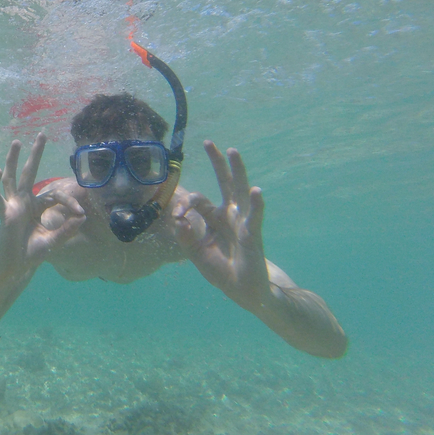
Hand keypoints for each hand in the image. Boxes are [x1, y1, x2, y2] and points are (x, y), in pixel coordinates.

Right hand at [0, 134, 85, 277]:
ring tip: (17, 142)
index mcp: (36, 207)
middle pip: (30, 173)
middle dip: (35, 154)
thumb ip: (67, 230)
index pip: (54, 195)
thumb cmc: (30, 255)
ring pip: (12, 178)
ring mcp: (12, 206)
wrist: (13, 269)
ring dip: (14, 160)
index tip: (80, 213)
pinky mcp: (5, 214)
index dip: (69, 202)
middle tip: (41, 134)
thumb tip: (83, 217)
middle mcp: (24, 202)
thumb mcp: (53, 241)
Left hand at [173, 141, 271, 312]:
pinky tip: (256, 191)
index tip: (178, 215)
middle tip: (208, 142)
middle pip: (224, 184)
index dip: (186, 203)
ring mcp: (243, 223)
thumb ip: (186, 239)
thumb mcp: (199, 257)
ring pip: (239, 192)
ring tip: (233, 151)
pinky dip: (256, 204)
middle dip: (217, 163)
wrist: (249, 292)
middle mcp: (230, 216)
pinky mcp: (253, 236)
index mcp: (215, 219)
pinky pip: (255, 217)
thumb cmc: (225, 272)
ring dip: (236, 171)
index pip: (199, 201)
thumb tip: (177, 219)